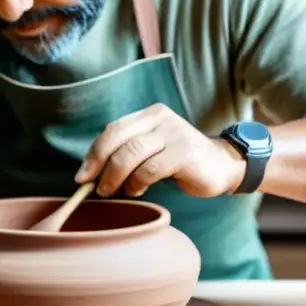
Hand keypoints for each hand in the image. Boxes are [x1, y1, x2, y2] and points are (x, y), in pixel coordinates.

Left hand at [75, 104, 243, 198]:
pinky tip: (137, 190)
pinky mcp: (185, 153)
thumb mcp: (153, 149)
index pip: (113, 129)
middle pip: (118, 139)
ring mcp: (174, 134)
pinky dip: (137, 183)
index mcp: (150, 115)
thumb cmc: (181, 161)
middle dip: (99, 165)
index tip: (82, 176)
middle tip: (92, 187)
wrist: (223, 166)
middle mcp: (161, 119)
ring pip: (131, 154)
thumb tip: (91, 173)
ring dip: (115, 177)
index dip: (94, 153)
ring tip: (112, 191)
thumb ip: (128, 152)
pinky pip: (150, 169)